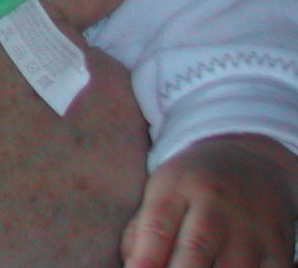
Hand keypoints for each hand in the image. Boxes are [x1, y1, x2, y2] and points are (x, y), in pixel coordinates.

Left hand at [122, 135, 297, 267]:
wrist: (253, 162)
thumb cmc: (192, 185)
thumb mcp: (161, 193)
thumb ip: (140, 233)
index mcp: (178, 188)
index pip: (157, 227)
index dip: (145, 258)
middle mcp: (217, 205)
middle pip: (197, 250)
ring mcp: (252, 229)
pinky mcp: (279, 250)